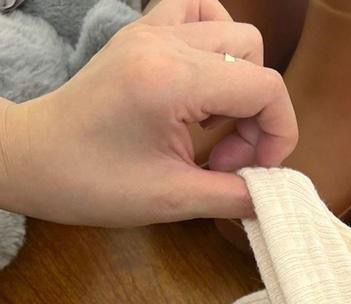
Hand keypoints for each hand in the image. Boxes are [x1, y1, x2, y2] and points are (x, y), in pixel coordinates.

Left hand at [0, 0, 297, 225]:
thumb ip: (235, 195)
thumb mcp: (173, 201)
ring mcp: (150, 30)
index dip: (280, 132)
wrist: (34, 159)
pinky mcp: (141, 32)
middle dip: (258, 113)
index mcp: (172, 80)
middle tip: (229, 155)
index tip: (258, 170)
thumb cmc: (94, 183)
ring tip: (214, 121)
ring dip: (240, 80)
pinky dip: (215, 43)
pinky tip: (203, 83)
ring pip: (233, 30)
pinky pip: (196, 10)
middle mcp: (164, 42)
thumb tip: (273, 194)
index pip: (265, 87)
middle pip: (255, 56)